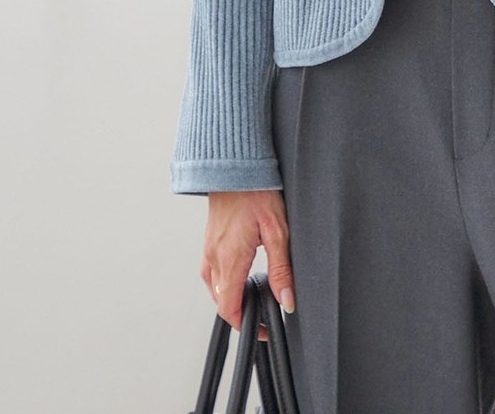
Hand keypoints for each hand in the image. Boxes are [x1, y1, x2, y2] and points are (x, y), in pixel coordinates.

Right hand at [202, 189, 294, 341]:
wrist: (234, 166)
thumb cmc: (257, 191)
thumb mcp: (278, 230)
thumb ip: (281, 268)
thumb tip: (286, 299)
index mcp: (230, 260)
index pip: (230, 309)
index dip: (246, 325)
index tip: (262, 328)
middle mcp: (214, 258)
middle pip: (221, 302)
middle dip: (242, 312)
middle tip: (264, 312)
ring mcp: (208, 250)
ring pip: (214, 288)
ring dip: (232, 297)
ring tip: (255, 294)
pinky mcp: (208, 241)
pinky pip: (211, 272)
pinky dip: (224, 281)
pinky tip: (239, 273)